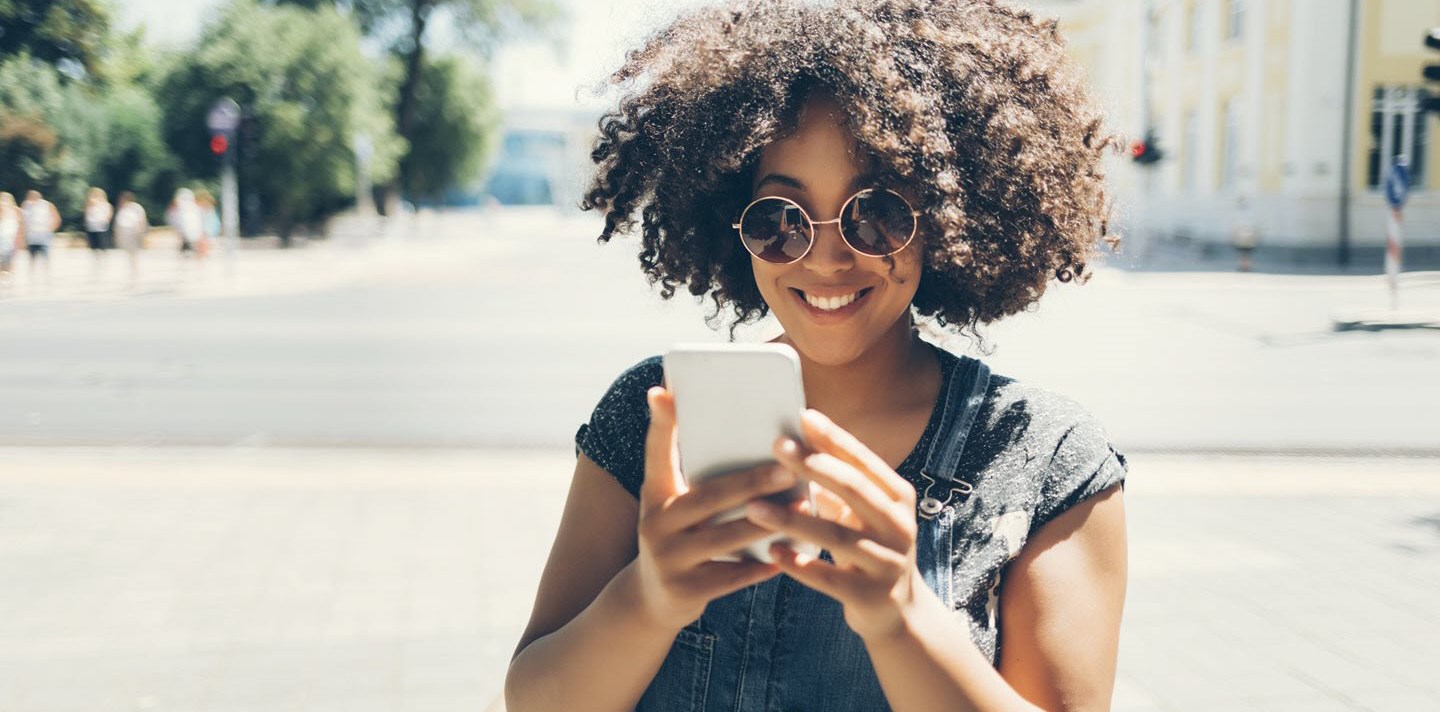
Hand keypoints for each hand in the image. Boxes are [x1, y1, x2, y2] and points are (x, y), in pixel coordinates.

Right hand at [630, 386, 788, 631]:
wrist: (651, 599)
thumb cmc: (680, 536)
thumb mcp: (674, 505)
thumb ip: (697, 476)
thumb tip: (749, 442)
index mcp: (655, 494)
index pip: (655, 453)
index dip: (660, 424)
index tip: (662, 392)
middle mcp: (655, 523)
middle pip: (707, 497)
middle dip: (750, 482)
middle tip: (787, 468)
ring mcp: (668, 559)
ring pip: (725, 538)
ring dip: (768, 523)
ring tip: (801, 508)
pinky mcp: (685, 591)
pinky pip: (732, 576)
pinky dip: (762, 565)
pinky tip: (789, 554)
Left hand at [745, 408, 931, 640]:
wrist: (896, 611)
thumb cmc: (867, 547)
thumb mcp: (861, 513)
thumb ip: (837, 483)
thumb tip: (794, 442)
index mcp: (897, 498)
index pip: (864, 461)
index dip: (834, 438)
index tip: (803, 416)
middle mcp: (899, 526)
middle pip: (854, 490)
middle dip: (814, 466)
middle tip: (776, 446)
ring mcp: (888, 563)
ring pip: (837, 537)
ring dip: (793, 520)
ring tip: (754, 507)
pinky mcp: (872, 596)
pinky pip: (830, 579)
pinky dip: (799, 566)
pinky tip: (772, 552)